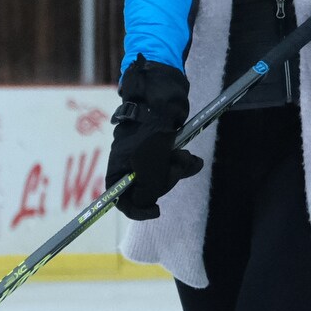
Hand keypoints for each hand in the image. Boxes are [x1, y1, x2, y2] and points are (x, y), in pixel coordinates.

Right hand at [106, 57, 205, 221]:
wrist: (161, 100)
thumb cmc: (150, 134)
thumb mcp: (148, 167)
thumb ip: (146, 191)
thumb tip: (147, 205)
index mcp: (119, 171)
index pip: (122, 200)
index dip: (138, 210)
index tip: (156, 211)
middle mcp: (132, 167)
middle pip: (149, 190)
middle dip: (167, 180)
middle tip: (172, 166)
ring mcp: (149, 158)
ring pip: (167, 177)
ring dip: (178, 169)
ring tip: (183, 155)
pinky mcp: (164, 149)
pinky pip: (176, 165)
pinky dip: (185, 162)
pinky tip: (192, 157)